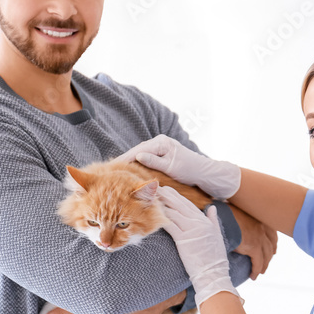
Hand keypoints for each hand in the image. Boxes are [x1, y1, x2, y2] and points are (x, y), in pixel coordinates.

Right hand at [118, 135, 240, 199]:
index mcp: (161, 143)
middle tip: (109, 168)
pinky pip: (145, 157)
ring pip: (140, 154)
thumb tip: (138, 156)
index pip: (139, 150)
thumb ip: (154, 161)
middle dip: (124, 159)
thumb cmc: (190, 169)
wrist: (203, 172)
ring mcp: (160, 147)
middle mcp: (159, 142)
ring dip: (129, 161)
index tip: (113, 165)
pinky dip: (137, 162)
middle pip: (137, 151)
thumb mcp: (171, 167)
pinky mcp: (161, 154)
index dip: (125, 158)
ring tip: (115, 169)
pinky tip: (129, 168)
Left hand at [159, 185, 237, 304]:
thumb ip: (213, 219)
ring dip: (162, 205)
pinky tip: (154, 215)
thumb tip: (212, 208)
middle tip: (155, 189)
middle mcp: (199, 222)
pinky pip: (171, 225)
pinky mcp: (184, 240)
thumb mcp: (217, 234)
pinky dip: (162, 219)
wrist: (213, 272)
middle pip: (179, 205)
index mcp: (205, 220)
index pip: (188, 204)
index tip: (167, 190)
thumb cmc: (215, 256)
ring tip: (151, 199)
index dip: (176, 196)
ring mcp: (192, 230)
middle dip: (167, 196)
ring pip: (173, 213)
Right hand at [228, 203, 277, 279]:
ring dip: (264, 264)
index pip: (271, 231)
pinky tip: (253, 275)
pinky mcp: (253, 246)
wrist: (220, 214)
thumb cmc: (223, 213)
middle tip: (267, 262)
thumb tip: (236, 228)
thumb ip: (240, 222)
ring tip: (260, 271)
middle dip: (270, 254)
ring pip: (267, 255)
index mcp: (259, 218)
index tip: (273, 249)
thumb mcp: (235, 215)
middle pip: (271, 244)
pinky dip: (256, 270)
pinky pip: (258, 262)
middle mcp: (262, 226)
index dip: (273, 241)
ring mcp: (259, 236)